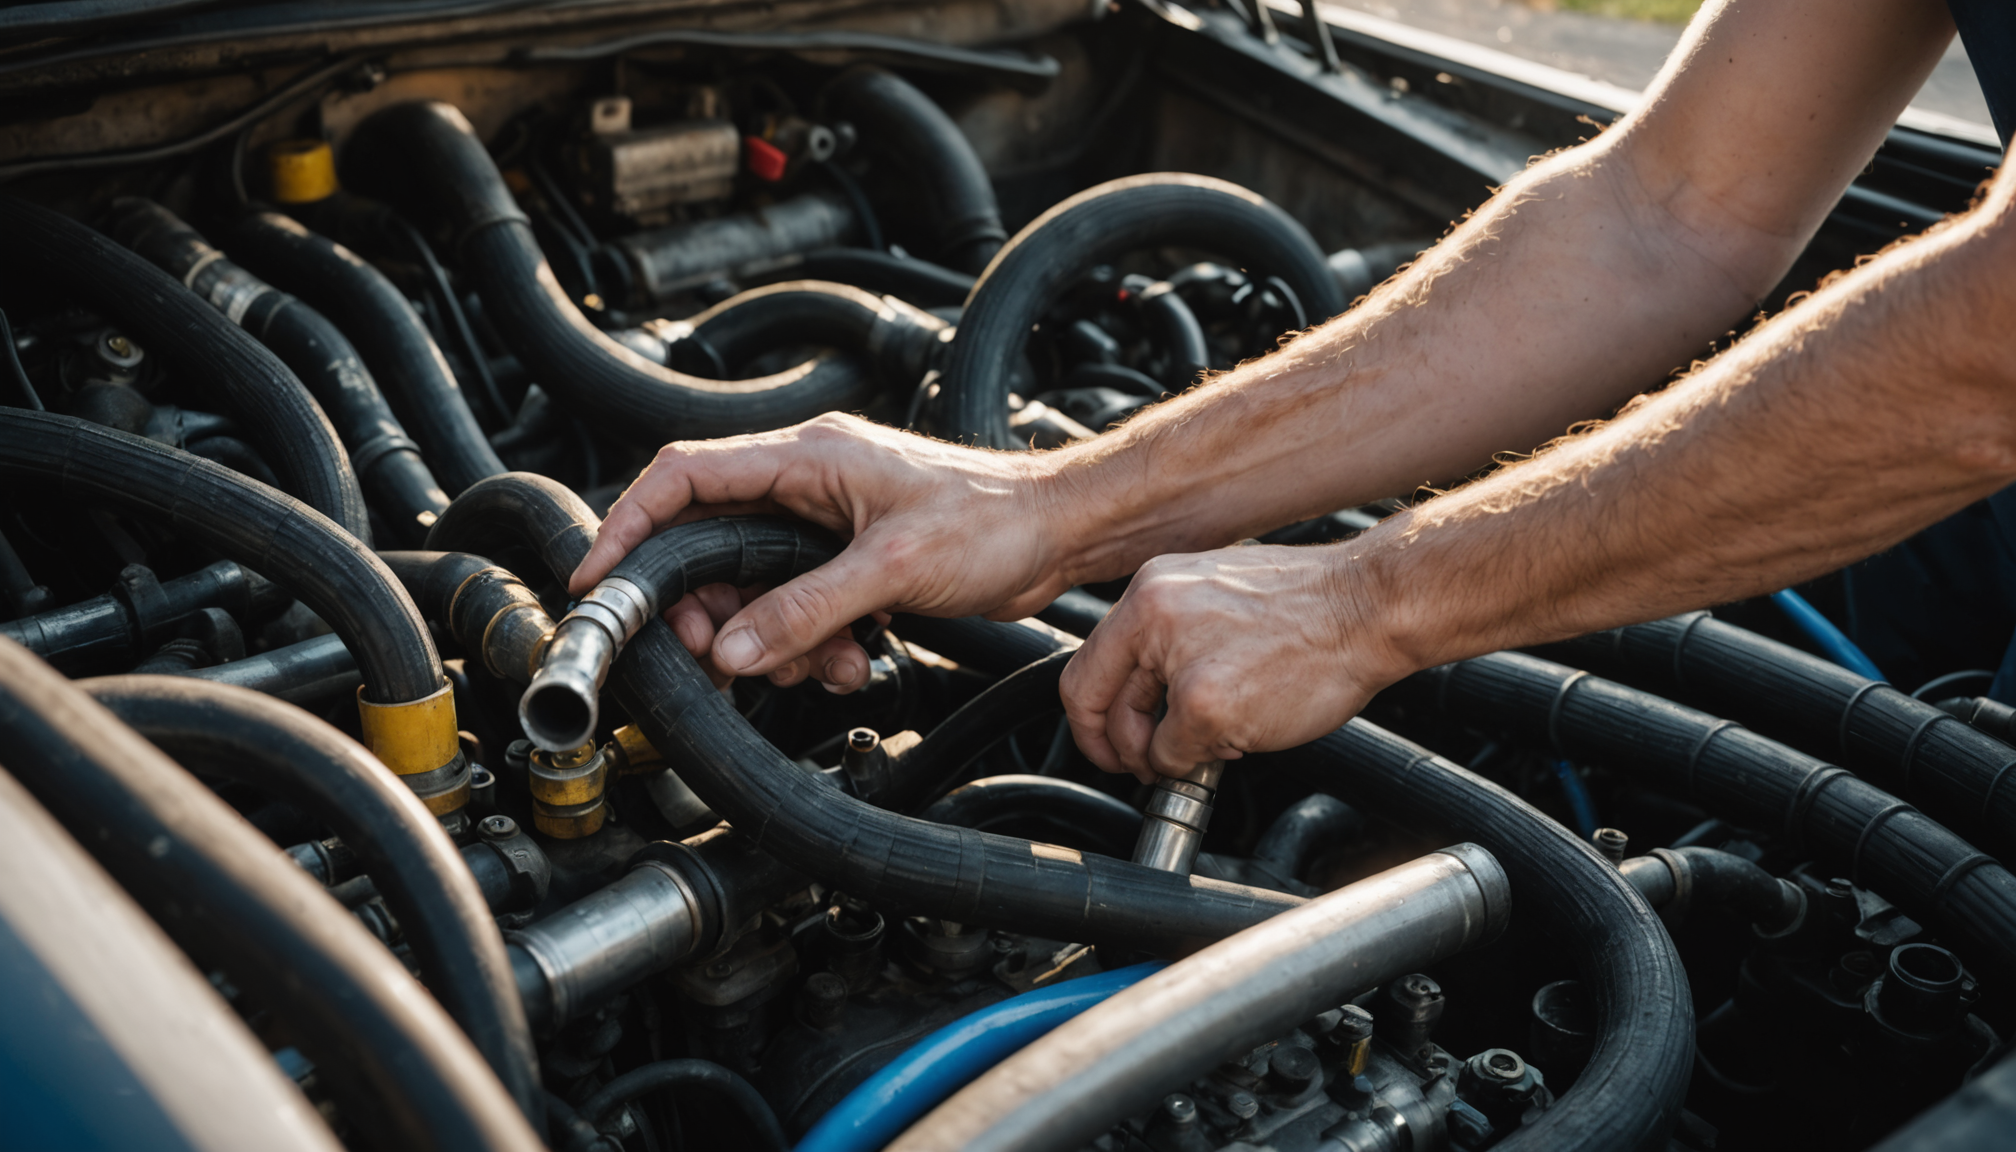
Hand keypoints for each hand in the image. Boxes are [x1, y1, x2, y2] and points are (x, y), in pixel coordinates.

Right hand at [571, 413, 1081, 688]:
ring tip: (829, 663)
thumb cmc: (994, 520)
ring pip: (756, 589)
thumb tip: (730, 649)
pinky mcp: (850, 560)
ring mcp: (826, 523)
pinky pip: (799, 608)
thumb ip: (804, 610)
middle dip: (714, 610)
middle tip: (719, 655)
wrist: (1058, 535)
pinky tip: (857, 658)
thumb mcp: (890, 569)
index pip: (684, 476)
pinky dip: (814, 643)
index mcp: (804, 457)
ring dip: (778, 639)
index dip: (631, 524)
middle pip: (712, 546)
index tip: (602, 579)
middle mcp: (806, 483)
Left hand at [1061, 544, 1406, 782]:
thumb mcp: (1216, 592)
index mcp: (1151, 590)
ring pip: (1135, 736)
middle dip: (1118, 746)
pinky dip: (1200, 762)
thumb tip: (1140, 685)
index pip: (1086, 665)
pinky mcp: (1206, 703)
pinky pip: (1176, 756)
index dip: (1091, 716)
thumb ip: (1168, 632)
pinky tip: (1236, 738)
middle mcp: (1152, 617)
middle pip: (1096, 703)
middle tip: (1145, 760)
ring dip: (1161, 756)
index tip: (1105, 738)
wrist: (1367, 604)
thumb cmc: (1310, 602)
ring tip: (1204, 744)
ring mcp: (1178, 663)